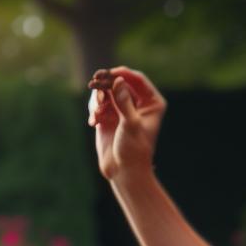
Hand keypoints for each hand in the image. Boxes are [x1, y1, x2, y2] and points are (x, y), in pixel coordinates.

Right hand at [87, 66, 166, 180]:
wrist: (123, 171)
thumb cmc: (134, 149)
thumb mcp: (130, 124)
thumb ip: (124, 101)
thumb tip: (118, 81)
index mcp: (152, 102)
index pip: (137, 80)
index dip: (122, 74)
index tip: (109, 75)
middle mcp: (138, 103)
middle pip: (119, 83)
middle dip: (106, 85)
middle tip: (95, 83)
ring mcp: (122, 109)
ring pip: (106, 92)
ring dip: (98, 100)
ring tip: (96, 113)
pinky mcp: (108, 116)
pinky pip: (98, 104)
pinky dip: (94, 110)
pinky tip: (94, 122)